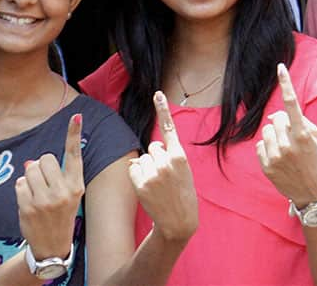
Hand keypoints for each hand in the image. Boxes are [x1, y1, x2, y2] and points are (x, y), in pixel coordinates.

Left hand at [15, 113, 84, 260]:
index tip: (76, 116)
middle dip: (41, 167)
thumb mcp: (67, 196)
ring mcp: (45, 200)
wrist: (52, 247)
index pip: (74, 155)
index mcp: (76, 186)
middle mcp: (63, 191)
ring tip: (37, 195)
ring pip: (29, 169)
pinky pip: (19, 183)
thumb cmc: (59, 215)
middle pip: (44, 158)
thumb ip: (54, 176)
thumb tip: (30, 163)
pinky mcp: (28, 206)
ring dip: (30, 178)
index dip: (74, 134)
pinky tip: (29, 203)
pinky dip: (21, 190)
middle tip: (45, 185)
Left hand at [128, 91, 198, 242]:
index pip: (169, 129)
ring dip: (147, 168)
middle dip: (156, 158)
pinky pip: (133, 168)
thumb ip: (169, 157)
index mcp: (180, 157)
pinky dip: (137, 176)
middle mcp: (166, 162)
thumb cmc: (182, 194)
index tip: (157, 93)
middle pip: (152, 147)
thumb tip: (147, 152)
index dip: (162, 109)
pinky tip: (148, 188)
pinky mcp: (140, 183)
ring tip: (158, 185)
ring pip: (142, 158)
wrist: (179, 221)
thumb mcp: (183, 172)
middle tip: (166, 177)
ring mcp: (153, 173)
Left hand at [257, 63, 316, 206]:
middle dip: (282, 124)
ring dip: (274, 137)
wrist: (313, 193)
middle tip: (293, 138)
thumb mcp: (314, 139)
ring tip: (287, 151)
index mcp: (303, 135)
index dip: (286, 84)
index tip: (280, 67)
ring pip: (266, 131)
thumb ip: (297, 121)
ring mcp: (276, 156)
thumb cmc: (316, 161)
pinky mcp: (266, 166)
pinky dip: (267, 149)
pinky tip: (279, 159)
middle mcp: (288, 144)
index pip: (292, 104)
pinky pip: (260, 145)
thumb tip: (274, 113)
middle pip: (276, 118)